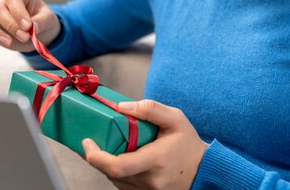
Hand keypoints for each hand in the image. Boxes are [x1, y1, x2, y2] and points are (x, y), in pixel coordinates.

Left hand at [83, 100, 207, 189]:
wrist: (202, 171)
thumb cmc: (188, 144)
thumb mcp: (175, 118)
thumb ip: (150, 109)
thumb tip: (121, 107)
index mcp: (155, 160)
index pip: (117, 166)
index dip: (96, 156)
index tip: (87, 142)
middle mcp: (149, 180)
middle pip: (111, 172)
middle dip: (97, 156)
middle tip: (92, 140)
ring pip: (114, 179)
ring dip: (107, 163)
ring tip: (109, 146)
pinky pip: (122, 184)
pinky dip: (116, 171)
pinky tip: (121, 157)